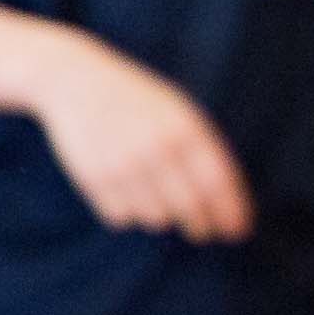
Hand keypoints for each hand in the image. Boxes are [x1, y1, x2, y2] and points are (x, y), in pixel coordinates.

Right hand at [32, 37, 254, 241]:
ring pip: (156, 218)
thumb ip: (202, 149)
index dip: (231, 212)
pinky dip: (128, 212)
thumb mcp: (178, 112)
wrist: (76, 82)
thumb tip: (227, 199)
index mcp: (185, 128)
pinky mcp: (92, 178)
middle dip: (202, 226)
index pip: (217, 182)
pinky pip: (121, 217)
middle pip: (190, 207)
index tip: (238, 232)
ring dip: (162, 216)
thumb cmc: (137, 100)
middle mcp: (156, 147)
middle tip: (203, 232)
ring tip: (155, 195)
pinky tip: (126, 190)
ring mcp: (122, 164)